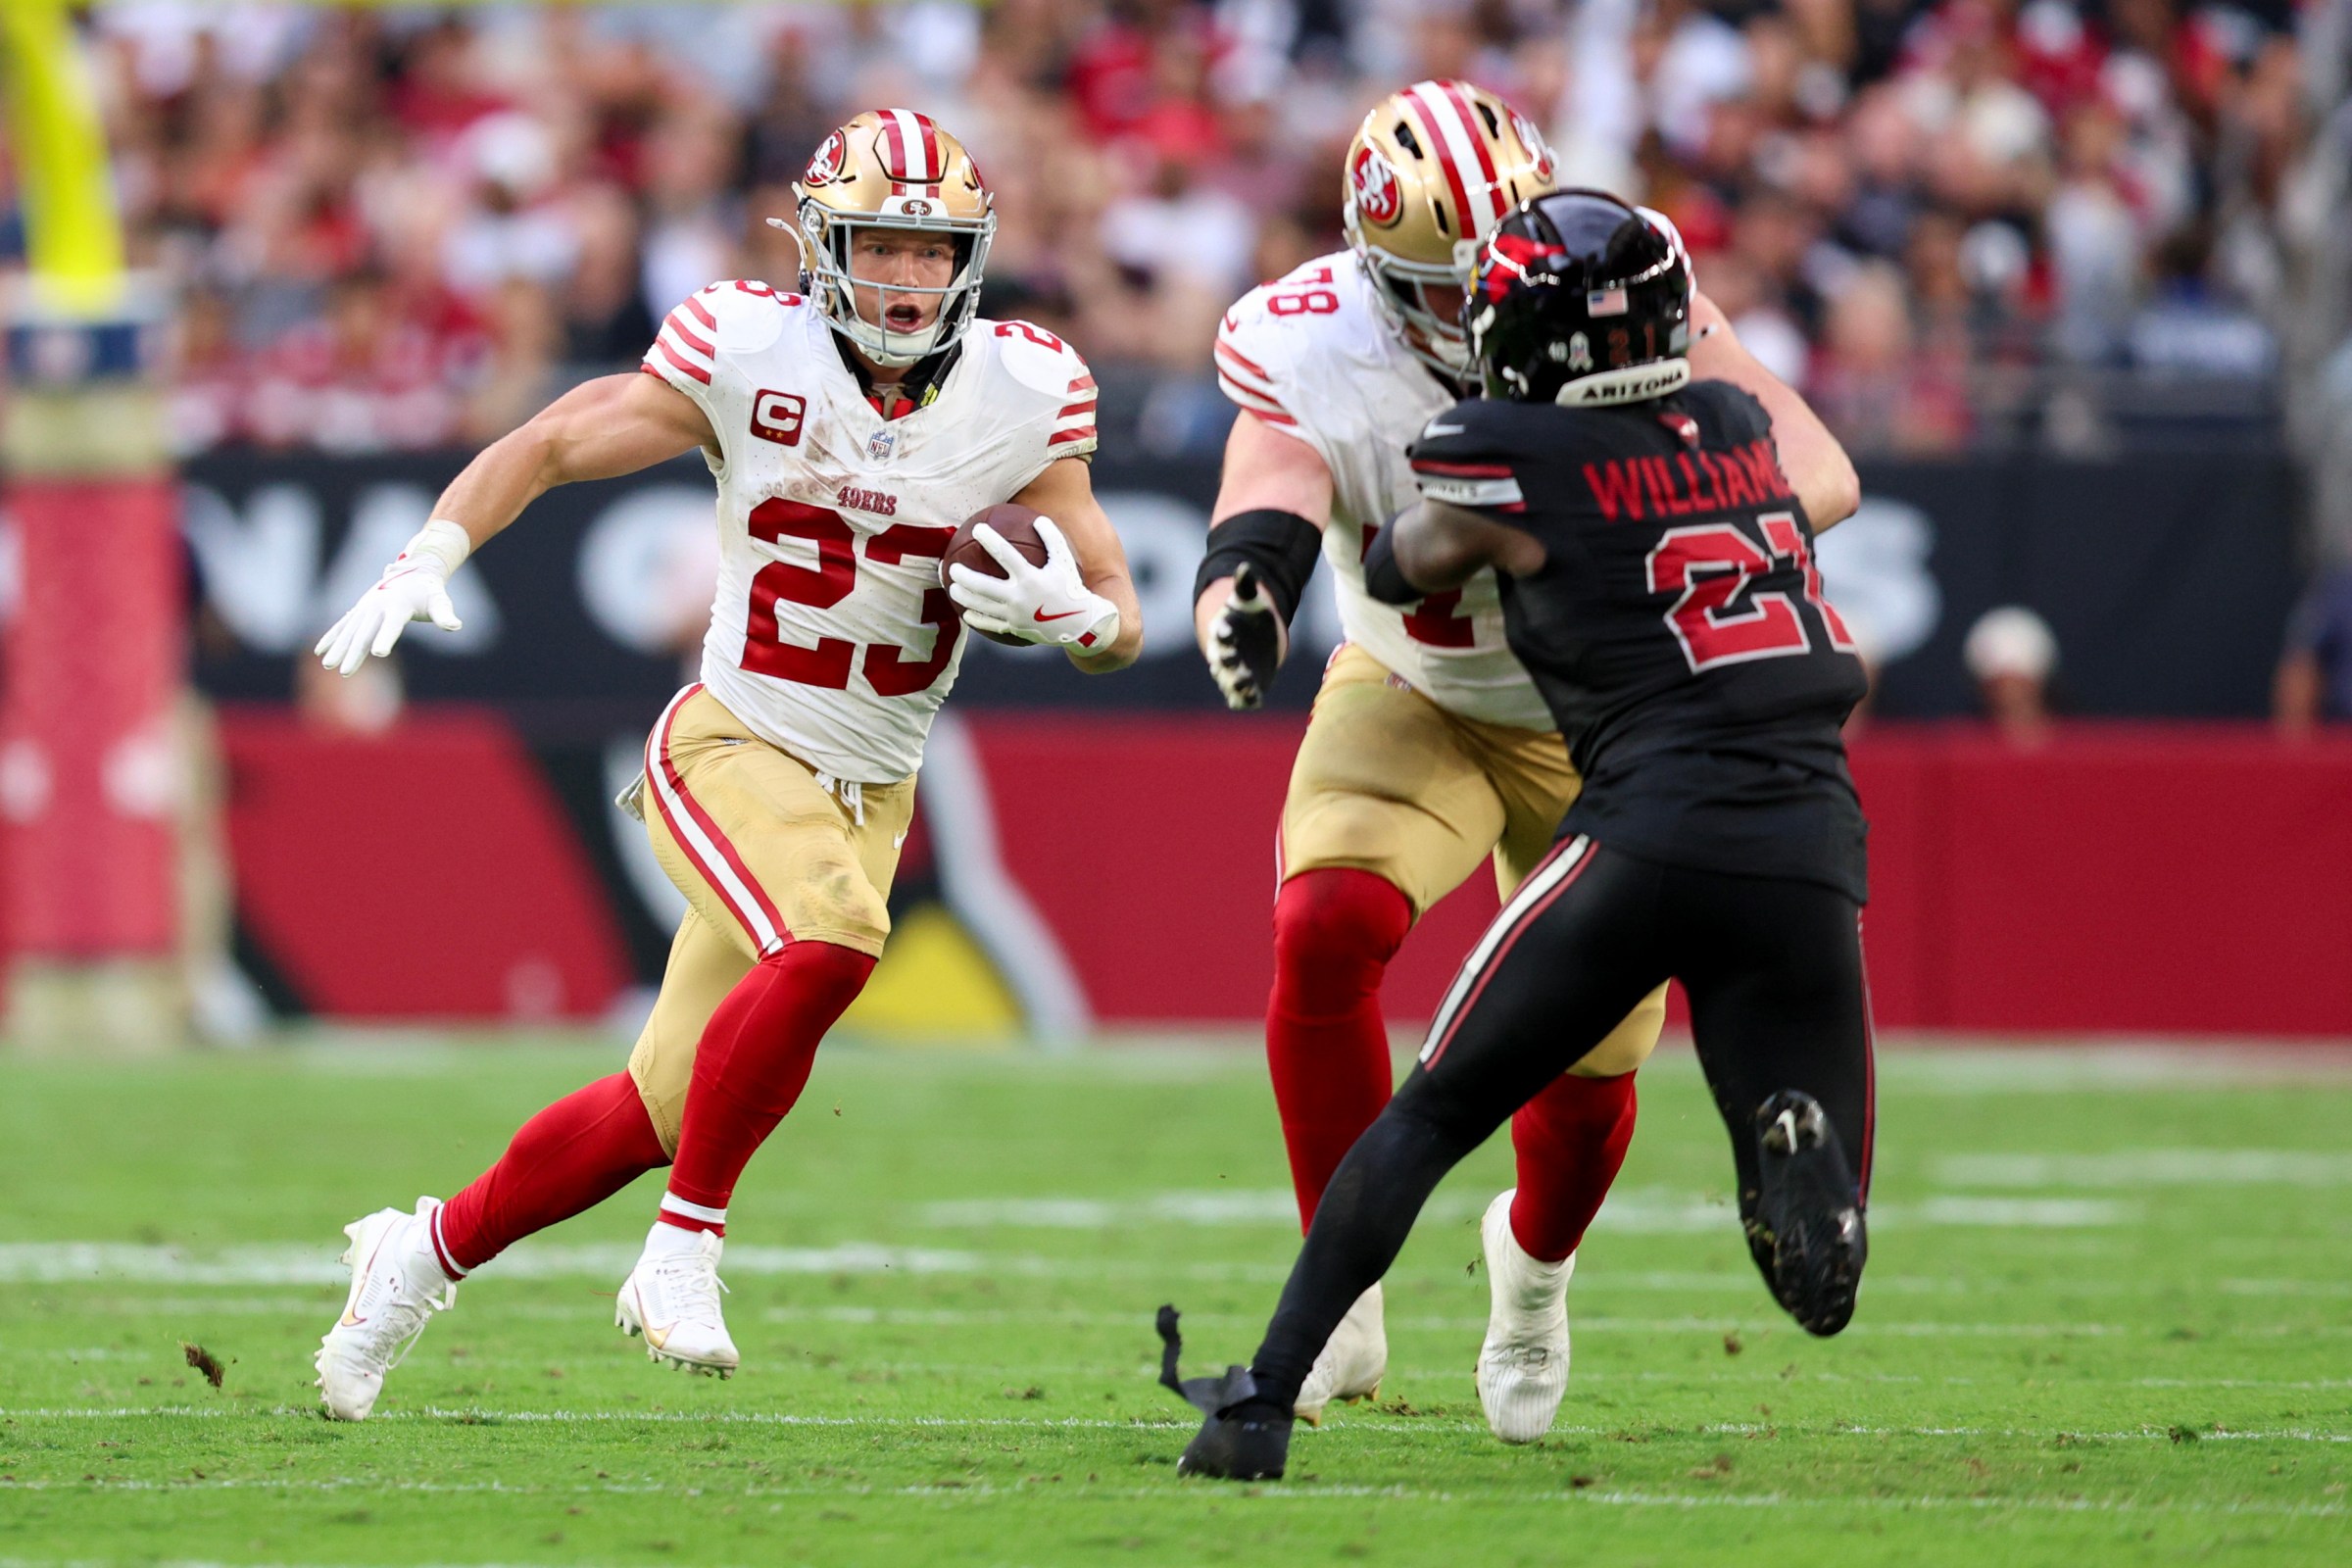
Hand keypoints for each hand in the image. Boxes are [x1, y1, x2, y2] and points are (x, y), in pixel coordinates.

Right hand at [315, 525, 467, 675]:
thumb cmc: (428, 590)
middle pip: (365, 633)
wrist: (413, 570)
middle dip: (354, 653)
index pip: (392, 625)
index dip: (386, 638)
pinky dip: (331, 637)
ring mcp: (366, 608)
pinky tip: (320, 651)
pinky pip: (343, 625)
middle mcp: (378, 606)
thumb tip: (455, 625)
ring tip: (328, 665)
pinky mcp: (360, 610)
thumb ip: (444, 613)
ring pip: (350, 631)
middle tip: (346, 672)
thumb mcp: (439, 600)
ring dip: (338, 648)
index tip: (378, 653)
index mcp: (398, 606)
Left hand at [946, 518, 1120, 651]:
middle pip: (983, 585)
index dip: (989, 540)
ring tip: (952, 588)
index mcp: (1031, 578)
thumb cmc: (1072, 587)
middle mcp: (1020, 597)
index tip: (977, 529)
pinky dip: (976, 619)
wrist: (1081, 623)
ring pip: (982, 605)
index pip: (1005, 555)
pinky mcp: (1015, 628)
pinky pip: (990, 624)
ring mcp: (1015, 615)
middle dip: (964, 575)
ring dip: (964, 596)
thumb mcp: (1065, 561)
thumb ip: (1052, 538)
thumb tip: (1038, 518)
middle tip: (953, 567)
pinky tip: (965, 613)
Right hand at [1201, 564, 1284, 709]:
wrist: (1253, 639)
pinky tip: (1256, 700)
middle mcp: (1224, 656)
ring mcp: (1233, 674)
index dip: (1222, 631)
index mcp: (1222, 633)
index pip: (1219, 633)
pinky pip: (1242, 699)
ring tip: (1246, 685)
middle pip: (1222, 661)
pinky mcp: (1246, 688)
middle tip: (1234, 661)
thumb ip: (1245, 586)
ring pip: (1230, 683)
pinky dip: (1246, 701)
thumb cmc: (1246, 617)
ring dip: (1236, 685)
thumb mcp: (1248, 599)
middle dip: (1227, 661)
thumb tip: (1245, 568)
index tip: (1226, 628)